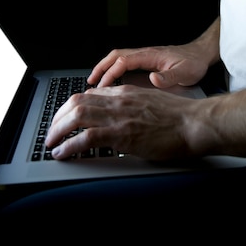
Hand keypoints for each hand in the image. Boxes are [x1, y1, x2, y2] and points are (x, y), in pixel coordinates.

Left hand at [44, 84, 203, 160]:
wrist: (195, 123)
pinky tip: (63, 153)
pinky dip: (69, 146)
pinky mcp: (121, 134)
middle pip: (76, 102)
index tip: (66, 117)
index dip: (72, 106)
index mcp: (126, 92)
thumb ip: (133, 105)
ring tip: (51, 143)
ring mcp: (119, 116)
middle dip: (58, 117)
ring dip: (58, 131)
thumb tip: (121, 116)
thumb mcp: (152, 102)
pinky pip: (86, 137)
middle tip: (52, 132)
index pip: (90, 94)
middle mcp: (118, 100)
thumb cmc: (180, 117)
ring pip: (76, 116)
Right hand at [87, 45, 210, 87]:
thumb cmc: (194, 63)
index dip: (111, 73)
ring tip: (95, 81)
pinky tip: (112, 80)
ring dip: (105, 67)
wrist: (201, 54)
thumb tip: (153, 79)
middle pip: (115, 56)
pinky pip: (125, 62)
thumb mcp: (185, 73)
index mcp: (150, 55)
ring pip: (119, 58)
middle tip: (90, 82)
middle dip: (101, 68)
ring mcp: (145, 56)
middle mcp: (145, 53)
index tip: (103, 85)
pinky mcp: (147, 60)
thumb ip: (169, 76)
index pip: (123, 61)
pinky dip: (114, 69)